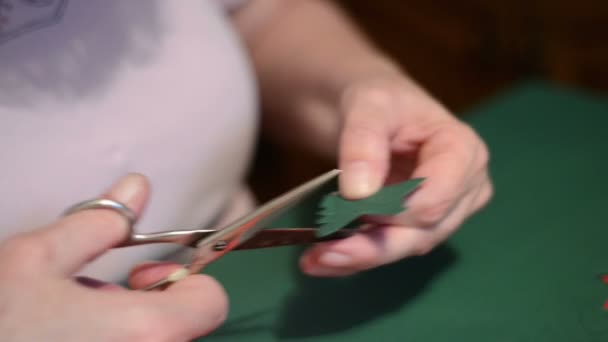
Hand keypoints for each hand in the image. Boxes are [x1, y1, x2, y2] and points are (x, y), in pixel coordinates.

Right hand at [0, 174, 227, 341]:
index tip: (141, 277)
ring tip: (69, 326)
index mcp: (146, 332)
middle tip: (96, 299)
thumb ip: (96, 223)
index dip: (184, 281)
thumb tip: (136, 189)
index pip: (211, 301)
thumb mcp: (32, 262)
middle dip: (145, 306)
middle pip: (181, 327)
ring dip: (125, 329)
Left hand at [300, 73, 492, 275]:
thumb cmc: (380, 101)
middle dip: (371, 246)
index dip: (392, 210)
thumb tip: (358, 193)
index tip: (349, 207)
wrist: (374, 112)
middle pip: (421, 233)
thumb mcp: (368, 103)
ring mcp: (444, 213)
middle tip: (324, 252)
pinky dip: (353, 257)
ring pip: (403, 247)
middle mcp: (463, 190)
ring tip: (314, 260)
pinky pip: (388, 248)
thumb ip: (364, 140)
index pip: (434, 200)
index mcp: (463, 152)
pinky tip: (320, 261)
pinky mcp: (417, 226)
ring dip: (358, 257)